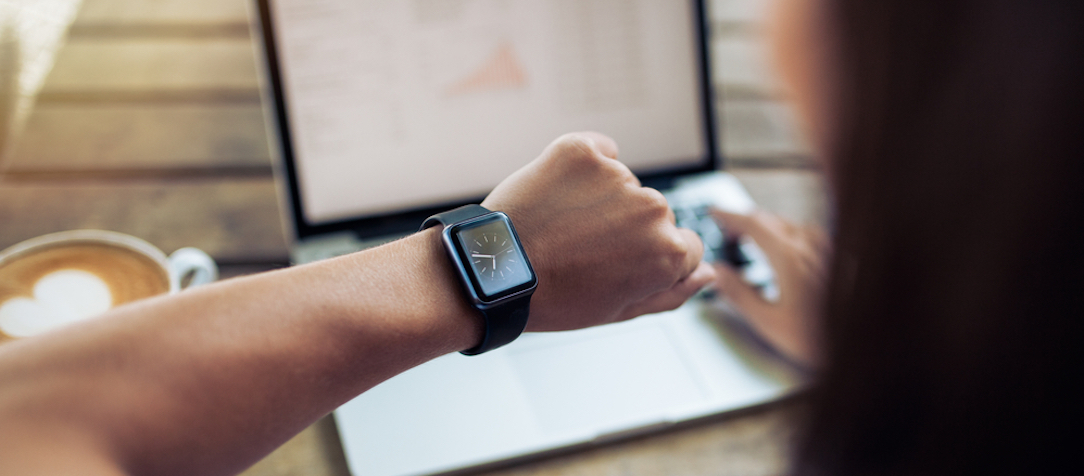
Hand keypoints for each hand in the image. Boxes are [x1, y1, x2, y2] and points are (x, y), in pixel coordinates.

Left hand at [482, 132, 715, 331]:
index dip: (649, 259)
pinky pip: (599, 150)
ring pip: (624, 184)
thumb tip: (707, 274)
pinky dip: (584, 166)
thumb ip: (673, 292)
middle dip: (627, 228)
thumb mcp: (619, 310)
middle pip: (655, 214)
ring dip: (602, 199)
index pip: (685, 246)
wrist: (492, 271)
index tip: (616, 264)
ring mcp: (617, 176)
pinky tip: (560, 194)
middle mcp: (651, 209)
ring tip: (562, 226)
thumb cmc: (553, 298)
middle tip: (582, 249)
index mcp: (668, 252)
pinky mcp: (582, 150)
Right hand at [710, 209, 828, 367]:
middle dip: (746, 221)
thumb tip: (719, 273)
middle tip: (730, 231)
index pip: (753, 224)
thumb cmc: (821, 339)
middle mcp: (810, 247)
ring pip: (792, 225)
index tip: (715, 213)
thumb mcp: (769, 321)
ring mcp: (828, 251)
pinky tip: (791, 249)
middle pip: (772, 220)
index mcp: (788, 258)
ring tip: (756, 239)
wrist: (866, 343)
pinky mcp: (841, 260)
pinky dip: (790, 235)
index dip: (730, 215)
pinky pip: (810, 235)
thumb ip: (739, 294)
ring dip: (769, 227)